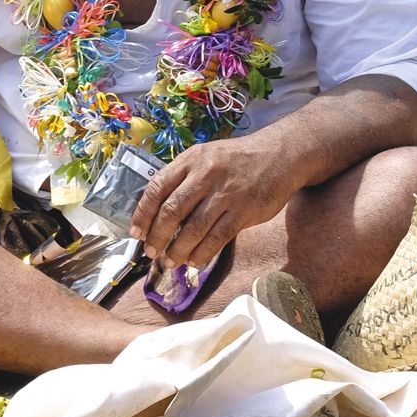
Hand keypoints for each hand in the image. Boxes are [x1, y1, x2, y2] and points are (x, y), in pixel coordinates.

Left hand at [128, 136, 298, 269]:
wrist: (280, 155)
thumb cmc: (236, 160)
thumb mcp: (205, 157)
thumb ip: (182, 178)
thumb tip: (156, 209)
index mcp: (190, 160)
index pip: (157, 188)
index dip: (143, 214)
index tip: (136, 234)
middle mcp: (205, 176)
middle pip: (172, 211)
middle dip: (157, 236)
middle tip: (151, 253)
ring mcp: (226, 194)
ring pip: (194, 228)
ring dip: (178, 249)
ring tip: (170, 261)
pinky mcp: (244, 211)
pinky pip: (218, 237)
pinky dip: (203, 252)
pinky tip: (194, 261)